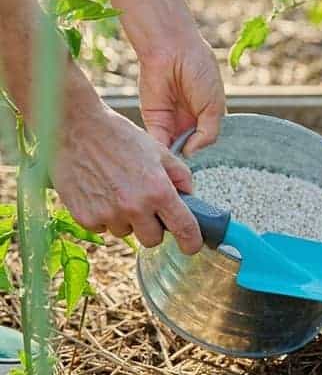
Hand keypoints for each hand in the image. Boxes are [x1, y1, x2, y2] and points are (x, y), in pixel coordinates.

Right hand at [52, 90, 202, 254]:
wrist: (75, 129)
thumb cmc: (119, 137)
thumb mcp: (159, 151)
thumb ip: (180, 176)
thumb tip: (190, 196)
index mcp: (158, 190)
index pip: (184, 228)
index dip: (191, 242)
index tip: (192, 246)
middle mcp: (135, 207)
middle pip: (153, 239)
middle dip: (153, 227)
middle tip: (146, 206)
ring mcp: (108, 214)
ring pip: (126, 232)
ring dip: (126, 219)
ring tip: (117, 190)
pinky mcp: (85, 217)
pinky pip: (102, 228)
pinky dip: (104, 216)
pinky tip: (100, 192)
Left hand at [138, 34, 225, 154]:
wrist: (172, 50)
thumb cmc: (200, 72)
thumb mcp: (214, 107)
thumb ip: (208, 133)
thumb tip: (192, 153)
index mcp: (208, 116)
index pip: (207, 141)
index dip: (206, 152)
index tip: (206, 162)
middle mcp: (189, 121)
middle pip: (190, 148)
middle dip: (190, 158)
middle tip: (190, 169)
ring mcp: (172, 122)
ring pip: (175, 148)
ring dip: (176, 158)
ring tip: (179, 166)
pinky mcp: (154, 120)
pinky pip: (159, 141)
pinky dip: (163, 151)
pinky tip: (169, 157)